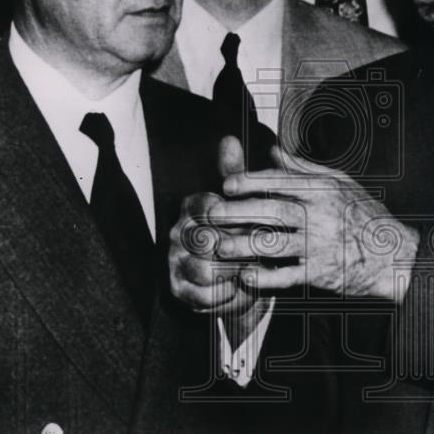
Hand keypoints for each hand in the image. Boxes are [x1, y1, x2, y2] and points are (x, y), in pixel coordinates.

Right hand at [169, 137, 260, 318]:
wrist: (238, 276)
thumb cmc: (243, 232)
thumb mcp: (243, 202)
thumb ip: (235, 173)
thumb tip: (229, 139)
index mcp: (192, 207)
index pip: (210, 208)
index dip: (237, 219)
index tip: (256, 225)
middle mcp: (177, 232)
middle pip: (209, 240)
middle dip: (238, 249)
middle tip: (259, 253)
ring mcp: (174, 260)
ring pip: (206, 269)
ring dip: (233, 273)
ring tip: (249, 272)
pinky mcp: (178, 288)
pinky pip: (203, 294)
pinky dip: (225, 294)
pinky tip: (238, 289)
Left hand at [210, 144, 419, 300]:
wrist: (393, 255)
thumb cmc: (365, 215)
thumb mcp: (341, 182)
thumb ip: (304, 168)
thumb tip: (274, 151)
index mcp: (323, 190)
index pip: (281, 181)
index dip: (252, 182)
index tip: (227, 184)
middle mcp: (320, 216)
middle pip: (272, 210)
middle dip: (238, 211)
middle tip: (211, 214)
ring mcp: (320, 245)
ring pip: (275, 244)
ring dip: (243, 245)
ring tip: (219, 247)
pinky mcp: (321, 272)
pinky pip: (288, 276)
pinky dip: (266, 277)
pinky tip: (246, 276)